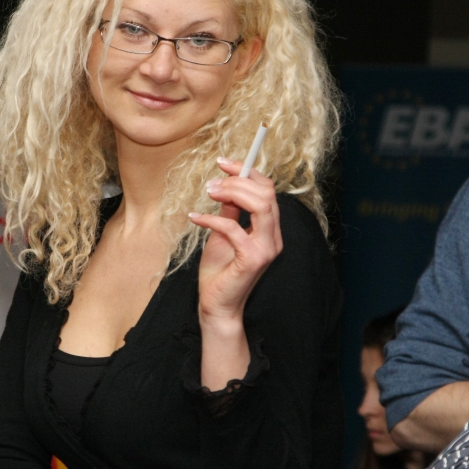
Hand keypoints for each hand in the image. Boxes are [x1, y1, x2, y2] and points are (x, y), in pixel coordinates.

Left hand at [190, 161, 282, 322]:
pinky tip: (195, 218)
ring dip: (231, 194)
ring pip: (261, 205)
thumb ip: (229, 212)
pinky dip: (212, 218)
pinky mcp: (252, 260)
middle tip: (211, 183)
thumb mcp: (222, 235)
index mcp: (269, 229)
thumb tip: (224, 187)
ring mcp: (266, 249)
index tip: (224, 163)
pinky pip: (233, 228)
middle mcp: (273, 237)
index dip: (248, 172)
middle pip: (266, 193)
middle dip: (237, 181)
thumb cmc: (219, 272)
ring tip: (208, 195)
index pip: (268, 191)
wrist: (216, 305)